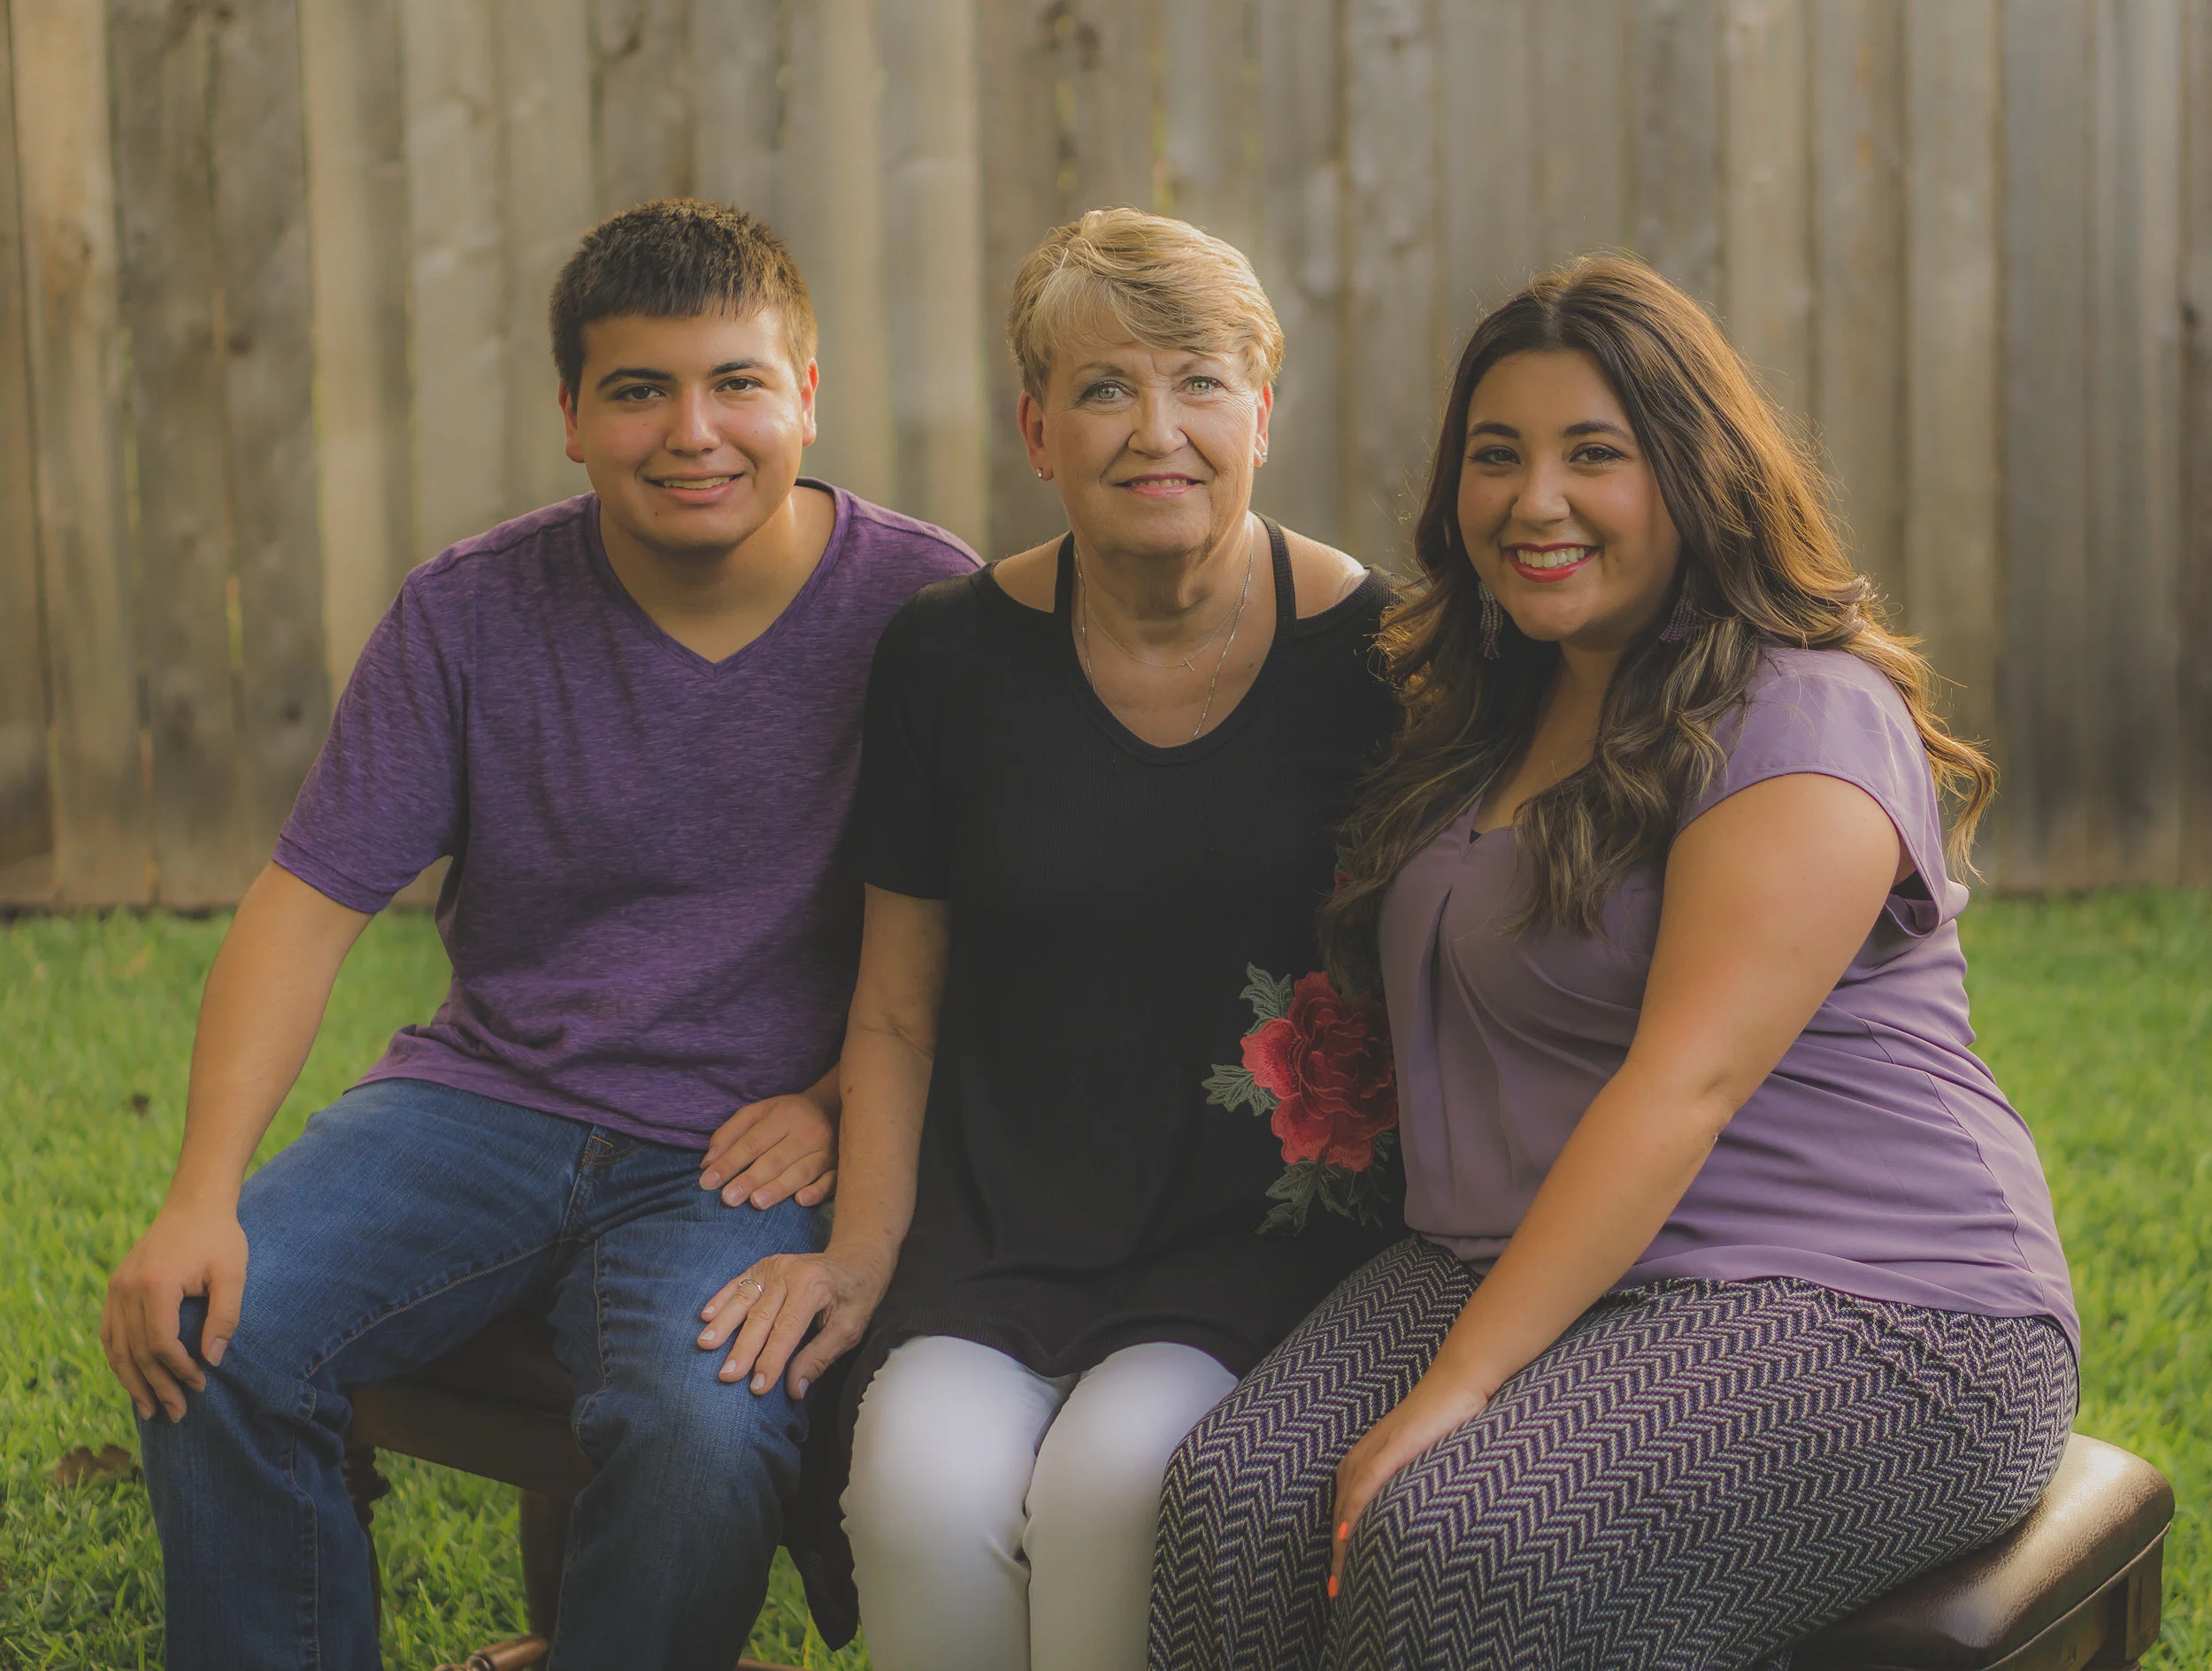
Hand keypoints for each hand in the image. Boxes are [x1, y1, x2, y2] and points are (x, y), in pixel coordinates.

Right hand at [101, 1203, 247, 1422]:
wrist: (195, 1204)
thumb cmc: (220, 1238)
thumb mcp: (233, 1273)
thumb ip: (225, 1315)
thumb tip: (213, 1359)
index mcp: (156, 1285)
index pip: (160, 1343)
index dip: (179, 1369)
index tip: (201, 1383)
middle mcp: (127, 1288)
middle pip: (136, 1351)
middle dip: (156, 1386)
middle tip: (175, 1413)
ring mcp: (116, 1287)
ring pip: (116, 1347)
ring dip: (131, 1381)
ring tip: (149, 1409)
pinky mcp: (116, 1287)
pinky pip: (110, 1332)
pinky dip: (119, 1359)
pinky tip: (131, 1379)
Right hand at [696, 1249, 886, 1398]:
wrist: (856, 1258)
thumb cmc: (854, 1297)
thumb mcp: (849, 1329)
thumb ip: (820, 1357)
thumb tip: (794, 1389)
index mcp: (814, 1287)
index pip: (787, 1330)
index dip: (771, 1360)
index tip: (757, 1387)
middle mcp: (791, 1274)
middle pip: (761, 1316)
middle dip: (743, 1349)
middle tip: (726, 1376)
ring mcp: (774, 1267)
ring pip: (745, 1299)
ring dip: (723, 1323)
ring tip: (706, 1345)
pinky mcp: (764, 1265)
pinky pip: (739, 1283)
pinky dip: (721, 1299)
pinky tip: (705, 1316)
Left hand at [699, 1090, 836, 1208]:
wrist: (832, 1107)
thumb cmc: (786, 1114)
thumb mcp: (757, 1112)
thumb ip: (730, 1134)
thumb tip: (708, 1164)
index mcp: (784, 1116)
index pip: (753, 1142)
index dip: (730, 1162)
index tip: (708, 1181)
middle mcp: (807, 1132)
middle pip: (775, 1159)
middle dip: (750, 1179)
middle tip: (729, 1198)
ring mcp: (826, 1151)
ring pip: (801, 1172)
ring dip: (779, 1188)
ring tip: (756, 1202)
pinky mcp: (838, 1167)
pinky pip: (830, 1181)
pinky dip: (817, 1191)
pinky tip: (801, 1201)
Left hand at [1328, 1373, 1487, 1597]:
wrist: (1457, 1385)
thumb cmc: (1444, 1424)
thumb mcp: (1420, 1463)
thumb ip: (1408, 1487)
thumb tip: (1410, 1524)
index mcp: (1363, 1463)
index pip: (1344, 1514)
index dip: (1340, 1550)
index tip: (1338, 1584)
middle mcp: (1360, 1458)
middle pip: (1340, 1516)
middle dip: (1337, 1557)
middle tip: (1335, 1595)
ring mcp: (1375, 1451)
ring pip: (1348, 1506)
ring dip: (1341, 1545)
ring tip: (1339, 1580)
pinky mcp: (1393, 1446)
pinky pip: (1367, 1484)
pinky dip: (1354, 1510)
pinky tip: (1346, 1535)